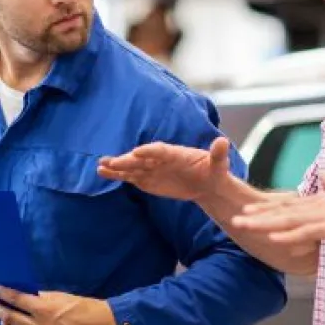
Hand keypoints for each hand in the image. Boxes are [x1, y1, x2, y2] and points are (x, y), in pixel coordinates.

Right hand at [97, 136, 232, 201]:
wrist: (207, 183)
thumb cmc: (214, 171)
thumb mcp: (219, 164)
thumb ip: (218, 154)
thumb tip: (223, 141)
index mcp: (176, 153)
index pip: (160, 150)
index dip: (150, 151)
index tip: (137, 152)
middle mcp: (160, 158)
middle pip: (141, 158)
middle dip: (126, 160)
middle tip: (111, 162)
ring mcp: (152, 168)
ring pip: (132, 166)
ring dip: (117, 166)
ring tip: (101, 166)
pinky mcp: (147, 179)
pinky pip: (130, 176)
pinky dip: (117, 175)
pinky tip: (103, 173)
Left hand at [231, 175, 324, 244]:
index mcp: (320, 200)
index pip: (288, 203)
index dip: (266, 207)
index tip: (247, 209)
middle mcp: (318, 205)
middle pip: (282, 210)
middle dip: (258, 215)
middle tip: (235, 219)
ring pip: (288, 220)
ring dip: (265, 224)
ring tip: (245, 226)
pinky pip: (306, 233)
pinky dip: (288, 235)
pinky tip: (273, 238)